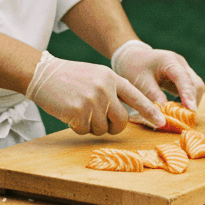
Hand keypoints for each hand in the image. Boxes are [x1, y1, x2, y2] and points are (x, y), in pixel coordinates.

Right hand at [25, 51, 165, 135]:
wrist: (42, 73)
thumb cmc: (69, 77)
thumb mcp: (96, 75)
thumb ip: (112, 90)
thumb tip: (125, 114)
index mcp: (111, 77)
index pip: (137, 96)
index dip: (150, 111)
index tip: (161, 122)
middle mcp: (105, 88)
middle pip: (122, 120)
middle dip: (113, 127)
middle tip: (100, 121)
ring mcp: (92, 100)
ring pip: (102, 129)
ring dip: (91, 127)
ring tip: (79, 111)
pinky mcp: (78, 111)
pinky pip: (86, 131)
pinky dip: (78, 127)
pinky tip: (70, 113)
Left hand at [110, 40, 204, 112]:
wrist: (132, 58)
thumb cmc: (134, 68)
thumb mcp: (140, 82)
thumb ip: (154, 96)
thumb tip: (166, 115)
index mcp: (169, 60)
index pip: (183, 77)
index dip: (187, 93)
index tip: (191, 109)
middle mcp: (181, 64)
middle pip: (195, 84)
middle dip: (191, 102)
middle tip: (183, 118)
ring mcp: (184, 70)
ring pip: (196, 88)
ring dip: (190, 103)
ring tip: (179, 115)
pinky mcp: (183, 78)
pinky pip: (191, 91)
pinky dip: (186, 102)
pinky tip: (177, 109)